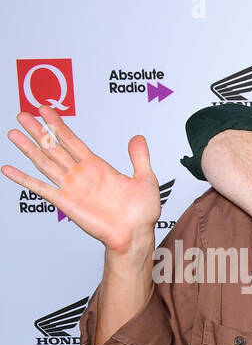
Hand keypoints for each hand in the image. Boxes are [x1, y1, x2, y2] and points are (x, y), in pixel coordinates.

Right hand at [3, 105, 157, 252]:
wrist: (136, 235)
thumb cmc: (142, 213)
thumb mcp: (146, 179)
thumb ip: (139, 158)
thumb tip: (138, 138)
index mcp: (98, 167)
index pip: (72, 140)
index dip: (58, 125)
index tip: (44, 110)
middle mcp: (81, 175)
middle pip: (53, 147)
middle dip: (38, 130)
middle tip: (22, 114)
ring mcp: (72, 187)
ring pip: (44, 162)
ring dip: (28, 148)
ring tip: (13, 132)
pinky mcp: (66, 202)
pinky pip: (41, 188)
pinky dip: (23, 179)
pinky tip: (8, 169)